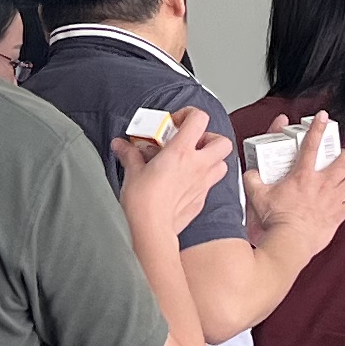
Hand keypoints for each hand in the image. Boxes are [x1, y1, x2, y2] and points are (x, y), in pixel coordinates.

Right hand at [112, 107, 231, 242]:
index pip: (199, 118)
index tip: (175, 123)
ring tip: (193, 161)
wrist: (151, 230)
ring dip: (211, 159)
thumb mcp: (132, 171)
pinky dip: (202, 180)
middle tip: (191, 143)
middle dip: (209, 138)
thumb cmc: (143, 202)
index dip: (189, 115)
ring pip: (223, 163)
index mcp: (181, 151)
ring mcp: (203, 183)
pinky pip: (211, 184)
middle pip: (221, 141)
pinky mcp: (202, 200)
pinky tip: (186, 183)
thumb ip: (130, 154)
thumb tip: (122, 145)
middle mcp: (197, 165)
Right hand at [242, 117, 344, 252]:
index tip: (323, 117)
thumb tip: (250, 174)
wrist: (290, 241)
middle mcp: (322, 184)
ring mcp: (333, 199)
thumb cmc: (276, 219)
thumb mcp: (257, 195)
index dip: (318, 127)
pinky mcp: (337, 215)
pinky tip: (343, 202)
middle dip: (344, 156)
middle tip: (338, 157)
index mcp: (303, 175)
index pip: (312, 144)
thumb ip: (252, 180)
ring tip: (342, 179)